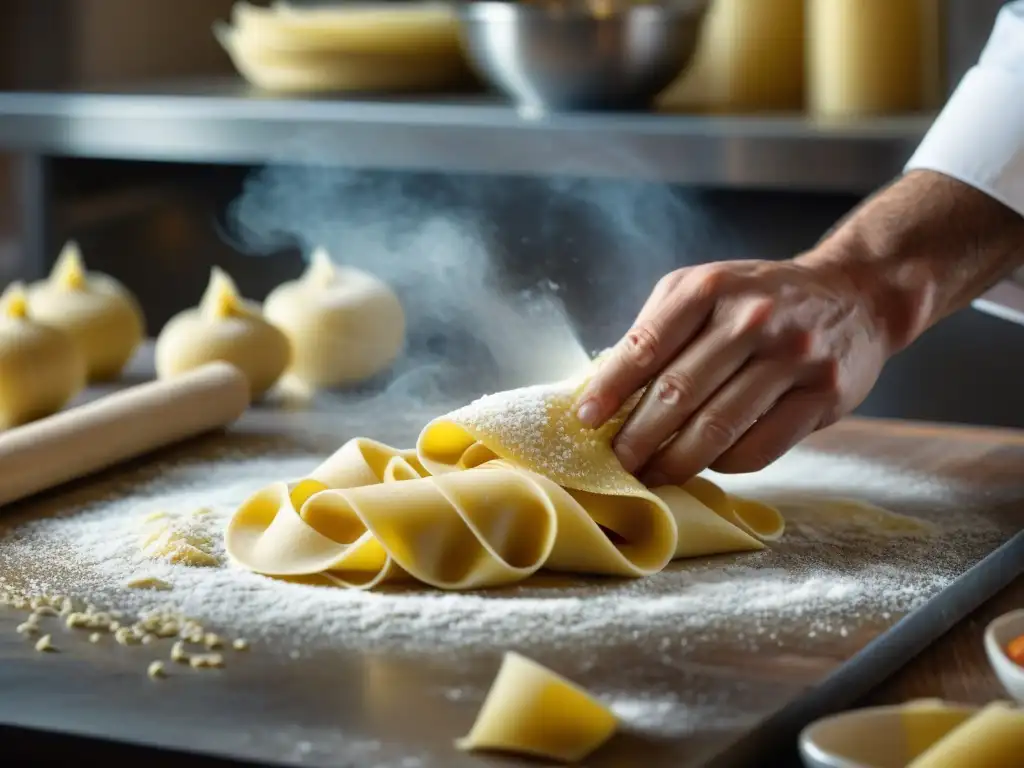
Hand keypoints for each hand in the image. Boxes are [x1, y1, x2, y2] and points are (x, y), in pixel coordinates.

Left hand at [574, 256, 890, 484]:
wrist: (855, 295)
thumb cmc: (760, 298)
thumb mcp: (705, 289)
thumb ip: (658, 330)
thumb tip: (605, 389)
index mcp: (710, 287)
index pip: (646, 345)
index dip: (610, 389)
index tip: (586, 420)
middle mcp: (752, 317)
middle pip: (677, 392)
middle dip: (637, 437)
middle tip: (614, 464)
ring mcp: (792, 357)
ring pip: (717, 426)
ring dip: (674, 461)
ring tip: (650, 476)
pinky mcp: (822, 395)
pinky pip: (759, 446)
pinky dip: (723, 463)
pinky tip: (706, 464)